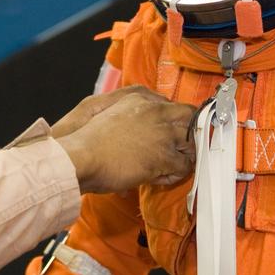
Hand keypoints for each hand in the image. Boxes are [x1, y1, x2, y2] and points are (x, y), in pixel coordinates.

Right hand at [55, 91, 194, 193]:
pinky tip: (163, 176)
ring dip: (186, 153)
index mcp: (140, 98)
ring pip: (191, 142)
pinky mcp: (164, 157)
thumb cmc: (89, 140)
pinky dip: (177, 173)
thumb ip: (126, 113)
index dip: (174, 120)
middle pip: (189, 115)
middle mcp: (155, 111)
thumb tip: (135, 122)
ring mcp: (162, 134)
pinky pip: (184, 166)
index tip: (171, 131)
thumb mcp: (106, 111)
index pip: (171, 104)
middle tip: (183, 146)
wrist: (82, 157)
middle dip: (190, 131)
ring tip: (174, 164)